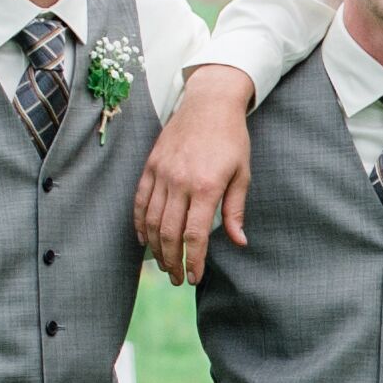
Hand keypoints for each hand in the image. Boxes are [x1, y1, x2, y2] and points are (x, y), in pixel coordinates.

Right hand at [134, 66, 256, 285]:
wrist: (209, 103)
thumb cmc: (231, 140)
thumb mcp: (242, 175)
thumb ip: (236, 211)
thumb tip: (239, 242)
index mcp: (206, 186)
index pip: (195, 234)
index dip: (193, 260)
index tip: (194, 277)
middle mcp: (180, 181)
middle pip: (168, 232)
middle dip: (172, 260)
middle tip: (178, 278)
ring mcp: (162, 173)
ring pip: (150, 220)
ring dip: (154, 247)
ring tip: (164, 264)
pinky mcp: (151, 166)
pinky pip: (140, 200)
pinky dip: (139, 223)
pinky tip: (144, 239)